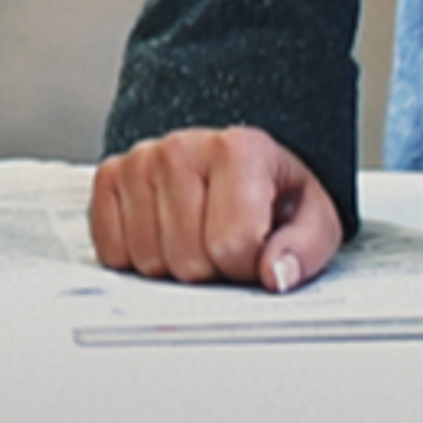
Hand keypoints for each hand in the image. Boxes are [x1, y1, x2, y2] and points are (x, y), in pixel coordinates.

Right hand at [89, 127, 343, 291]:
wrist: (238, 164)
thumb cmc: (273, 194)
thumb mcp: (312, 219)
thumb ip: (304, 249)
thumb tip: (275, 275)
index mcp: (238, 150)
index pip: (232, 244)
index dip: (248, 267)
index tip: (255, 250)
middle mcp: (182, 148)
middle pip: (188, 260)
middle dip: (211, 271)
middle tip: (224, 246)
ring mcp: (140, 161)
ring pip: (148, 262)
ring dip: (174, 268)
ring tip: (197, 238)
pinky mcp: (110, 178)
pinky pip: (112, 252)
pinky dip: (136, 259)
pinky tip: (164, 235)